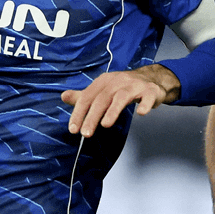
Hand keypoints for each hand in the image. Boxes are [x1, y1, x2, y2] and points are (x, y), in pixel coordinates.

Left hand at [61, 64, 177, 137]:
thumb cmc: (122, 87)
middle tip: (86, 133)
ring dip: (113, 110)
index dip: (79, 113)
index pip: (87, 97)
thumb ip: (83, 96)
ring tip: (105, 124)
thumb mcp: (102, 90)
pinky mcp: (150, 91)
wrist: (151, 80)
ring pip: (122, 97)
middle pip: (102, 99)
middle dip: (92, 116)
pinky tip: (141, 113)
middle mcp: (118, 81)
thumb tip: (63, 96)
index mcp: (104, 81)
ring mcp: (134, 85)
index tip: (73, 129)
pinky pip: (147, 97)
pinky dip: (145, 104)